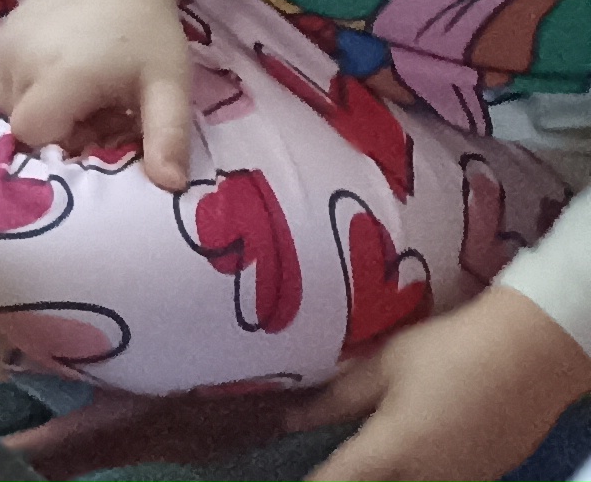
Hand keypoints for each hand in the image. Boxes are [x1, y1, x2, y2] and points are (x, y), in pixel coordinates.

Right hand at [0, 0, 193, 188]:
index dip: (62, 146)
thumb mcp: (169, 84)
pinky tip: (64, 77)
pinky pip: (5, 83)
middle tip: (97, 116)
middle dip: (56, 132)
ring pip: (10, 106)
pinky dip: (31, 92)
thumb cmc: (146, 31)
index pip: (34, 135)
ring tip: (82, 96)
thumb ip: (167, 135)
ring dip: (42, 112)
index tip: (96, 136)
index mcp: (62, 77)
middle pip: (21, 125)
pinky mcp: (0, 39)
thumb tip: (170, 187)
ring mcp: (5, 48)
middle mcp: (22, 63)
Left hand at [298, 285, 590, 481]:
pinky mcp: (484, 479)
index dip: (310, 480)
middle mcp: (423, 481)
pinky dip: (415, 474)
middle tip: (333, 455)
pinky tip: (410, 450)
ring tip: (368, 451)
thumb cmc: (451, 351)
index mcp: (390, 453)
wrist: (534, 354)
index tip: (286, 466)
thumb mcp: (384, 366)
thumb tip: (289, 419)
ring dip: (383, 475)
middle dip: (348, 475)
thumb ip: (335, 399)